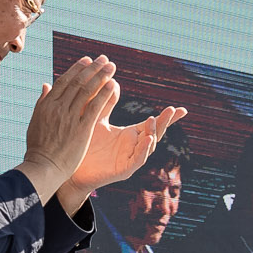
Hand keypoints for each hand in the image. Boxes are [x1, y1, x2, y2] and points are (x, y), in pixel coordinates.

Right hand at [19, 57, 119, 203]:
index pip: (64, 81)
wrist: (43, 167)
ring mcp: (69, 117)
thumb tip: (46, 84)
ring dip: (101, 76)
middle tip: (104, 59)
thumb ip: (42, 102)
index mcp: (47, 104)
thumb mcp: (35, 121)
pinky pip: (94, 107)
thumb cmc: (38, 148)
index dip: (77, 68)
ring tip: (111, 67)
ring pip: (87, 91)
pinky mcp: (81, 129)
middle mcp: (58, 107)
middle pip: (78, 82)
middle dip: (93, 68)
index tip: (88, 60)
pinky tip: (113, 85)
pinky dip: (104, 94)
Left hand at [58, 104, 185, 213]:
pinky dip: (143, 150)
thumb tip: (114, 81)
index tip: (180, 109)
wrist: (71, 168)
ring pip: (148, 147)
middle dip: (165, 122)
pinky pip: (137, 160)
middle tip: (173, 110)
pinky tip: (147, 139)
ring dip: (153, 134)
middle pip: (155, 133)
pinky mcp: (123, 170)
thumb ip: (105, 103)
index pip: (152, 124)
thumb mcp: (97, 120)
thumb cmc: (85, 145)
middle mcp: (133, 147)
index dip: (166, 117)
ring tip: (154, 120)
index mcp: (130, 135)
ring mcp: (129, 159)